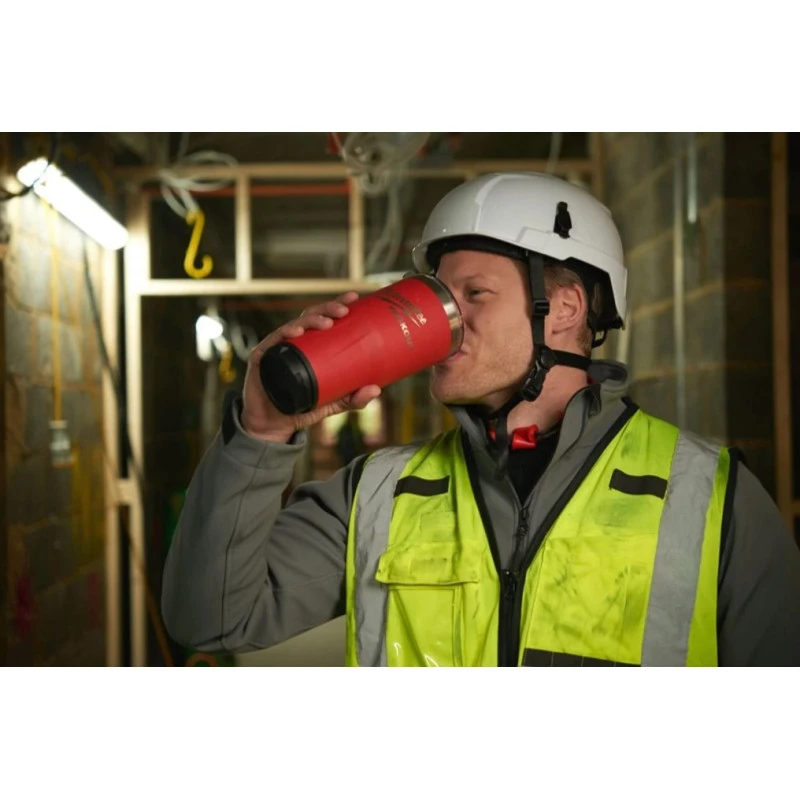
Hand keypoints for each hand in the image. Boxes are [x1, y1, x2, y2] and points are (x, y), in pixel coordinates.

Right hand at [241, 292, 380, 441]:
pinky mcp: (262, 357)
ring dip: (311, 319)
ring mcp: (278, 348)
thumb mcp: (333, 403)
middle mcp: (295, 342)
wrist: (274, 425)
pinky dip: (284, 333)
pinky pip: (273, 341)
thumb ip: (353, 398)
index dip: (337, 304)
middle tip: (344, 311)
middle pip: (310, 316)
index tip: (354, 297)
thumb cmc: (302, 407)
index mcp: (311, 346)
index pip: (324, 318)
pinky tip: (297, 331)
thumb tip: (377, 390)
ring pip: (294, 325)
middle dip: (327, 308)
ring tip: (327, 323)